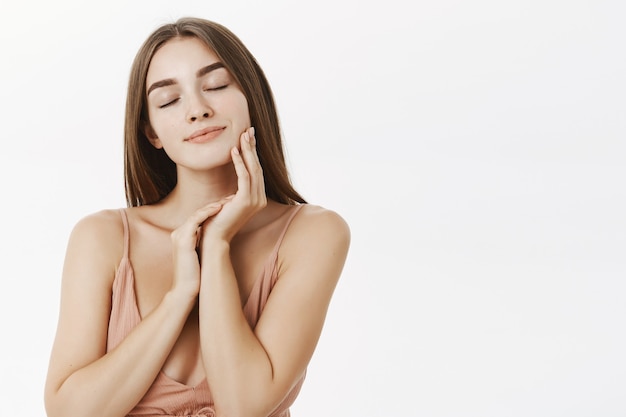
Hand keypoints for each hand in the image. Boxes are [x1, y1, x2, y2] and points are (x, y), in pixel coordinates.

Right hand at [169, 201, 225, 297]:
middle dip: (215, 205)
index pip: (199, 217)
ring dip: (213, 206)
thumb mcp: (202, 254)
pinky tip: (219, 208)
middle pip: (198, 213)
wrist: (185, 291)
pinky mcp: (183, 240)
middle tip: (230, 198)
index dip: (214, 210)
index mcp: (183, 236)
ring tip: (227, 201)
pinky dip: (207, 213)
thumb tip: (222, 237)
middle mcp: (179, 233)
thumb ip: (205, 243)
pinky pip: (195, 220)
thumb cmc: (196, 276)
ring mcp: (179, 235)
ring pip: (197, 214)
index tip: (229, 205)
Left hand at [200, 127, 266, 243]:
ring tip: (242, 136)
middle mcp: (260, 199)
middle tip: (248, 131)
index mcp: (258, 199)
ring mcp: (255, 201)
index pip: (257, 172)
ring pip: (253, 170)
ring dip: (247, 151)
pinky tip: (234, 151)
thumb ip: (235, 190)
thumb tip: (236, 176)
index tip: (249, 138)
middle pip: (257, 168)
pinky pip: (244, 177)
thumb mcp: (228, 201)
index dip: (253, 154)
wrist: (213, 238)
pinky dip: (239, 162)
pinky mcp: (246, 201)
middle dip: (252, 148)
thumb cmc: (217, 220)